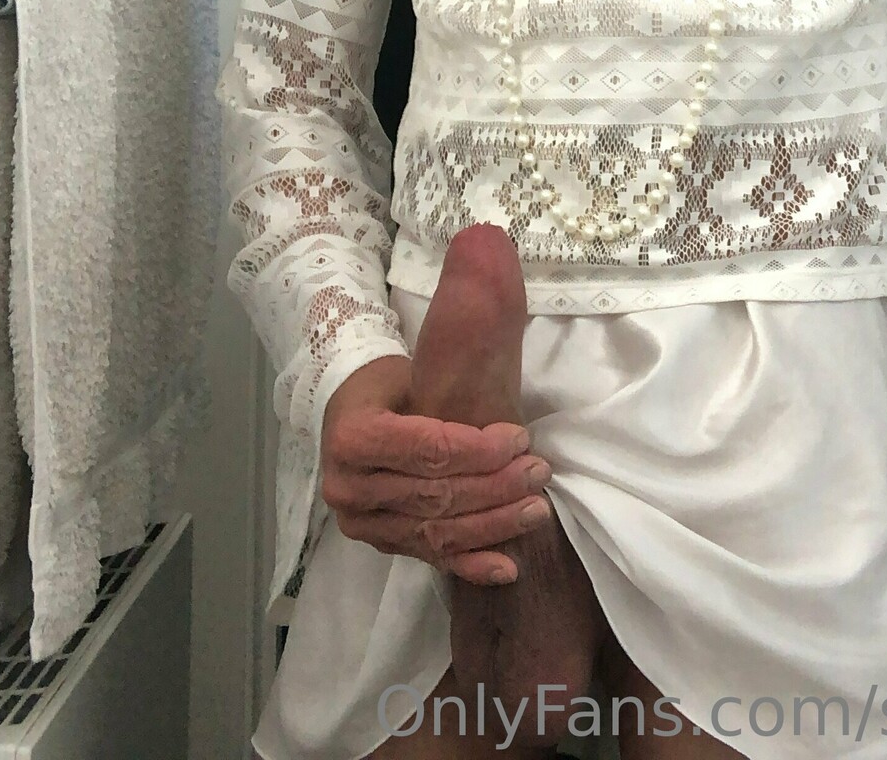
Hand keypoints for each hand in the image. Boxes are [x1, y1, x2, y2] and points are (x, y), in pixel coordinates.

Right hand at [319, 355, 553, 584]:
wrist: (347, 411)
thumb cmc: (386, 386)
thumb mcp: (410, 372)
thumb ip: (449, 378)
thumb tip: (499, 319)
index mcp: (354, 438)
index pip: (429, 451)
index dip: (480, 450)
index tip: (520, 439)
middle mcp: (349, 488)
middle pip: (435, 495)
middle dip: (494, 487)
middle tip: (538, 473)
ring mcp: (361, 523)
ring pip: (436, 531)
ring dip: (492, 525)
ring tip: (535, 511)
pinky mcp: (378, 542)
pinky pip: (428, 555)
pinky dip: (470, 564)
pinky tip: (505, 568)